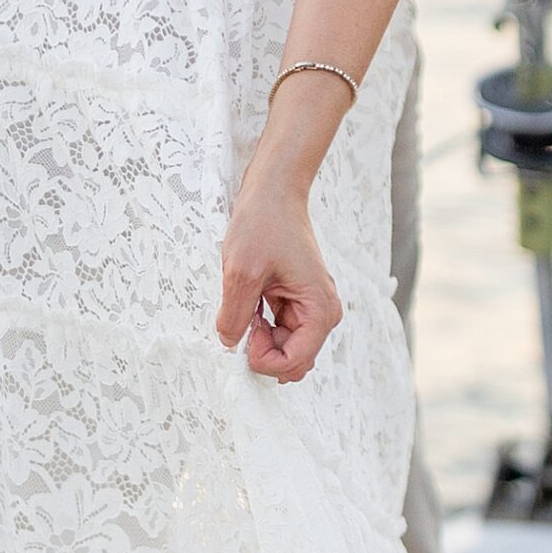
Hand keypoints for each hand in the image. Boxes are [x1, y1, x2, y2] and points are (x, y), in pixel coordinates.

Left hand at [217, 169, 342, 381]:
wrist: (272, 190)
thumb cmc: (264, 221)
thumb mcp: (241, 271)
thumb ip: (234, 315)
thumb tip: (230, 345)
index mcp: (320, 308)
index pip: (295, 362)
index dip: (264, 359)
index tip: (244, 334)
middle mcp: (321, 311)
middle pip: (292, 360)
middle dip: (264, 351)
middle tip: (242, 320)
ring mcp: (309, 305)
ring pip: (284, 347)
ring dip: (260, 337)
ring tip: (245, 303)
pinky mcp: (295, 299)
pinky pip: (278, 329)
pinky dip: (259, 324)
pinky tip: (248, 299)